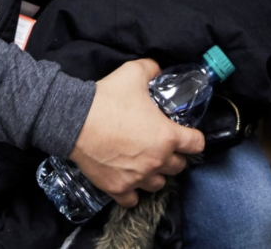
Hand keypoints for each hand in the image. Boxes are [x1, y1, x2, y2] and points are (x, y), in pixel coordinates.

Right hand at [71, 59, 205, 203]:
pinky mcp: (117, 188)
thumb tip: (157, 70)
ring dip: (156, 175)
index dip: (194, 138)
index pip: (197, 144)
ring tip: (148, 165)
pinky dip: (133, 193)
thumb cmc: (107, 99)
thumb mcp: (134, 72)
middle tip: (163, 147)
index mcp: (168, 136)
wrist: (74, 121)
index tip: (186, 135)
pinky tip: (130, 182)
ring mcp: (137, 177)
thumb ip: (152, 70)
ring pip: (159, 185)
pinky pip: (133, 200)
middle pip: (179, 167)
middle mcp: (157, 161)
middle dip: (174, 156)